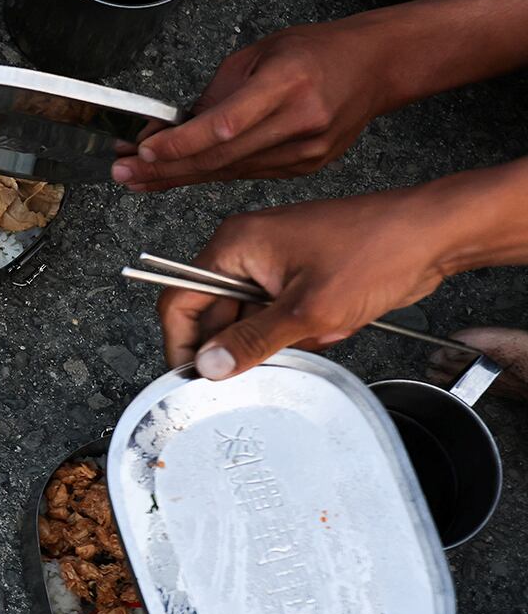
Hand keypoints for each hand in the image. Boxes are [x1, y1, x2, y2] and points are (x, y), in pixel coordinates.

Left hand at [111, 21, 393, 190]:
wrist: (378, 66)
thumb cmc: (316, 51)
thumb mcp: (260, 54)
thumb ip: (215, 94)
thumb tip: (166, 130)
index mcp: (288, 82)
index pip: (225, 123)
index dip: (180, 144)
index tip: (144, 150)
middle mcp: (300, 121)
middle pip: (220, 157)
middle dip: (165, 169)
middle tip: (122, 174)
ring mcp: (307, 150)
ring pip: (229, 172)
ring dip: (179, 177)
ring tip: (137, 178)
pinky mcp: (307, 167)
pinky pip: (247, 174)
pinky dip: (210, 174)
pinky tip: (178, 175)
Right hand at [154, 186, 454, 376]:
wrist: (434, 235)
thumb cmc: (377, 250)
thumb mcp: (308, 310)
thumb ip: (251, 342)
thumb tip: (208, 366)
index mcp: (235, 245)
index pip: (180, 301)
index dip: (182, 344)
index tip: (192, 379)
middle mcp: (246, 251)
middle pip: (216, 315)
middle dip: (249, 341)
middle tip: (271, 359)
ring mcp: (272, 264)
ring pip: (251, 321)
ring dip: (282, 337)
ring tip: (321, 328)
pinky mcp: (297, 276)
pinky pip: (279, 317)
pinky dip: (302, 329)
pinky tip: (334, 323)